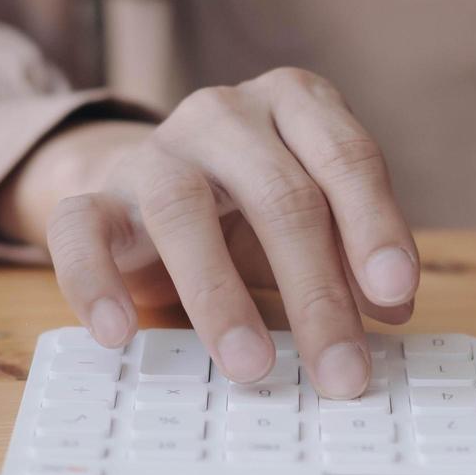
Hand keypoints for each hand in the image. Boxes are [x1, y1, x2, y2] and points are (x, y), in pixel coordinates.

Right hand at [0, 68, 418, 397]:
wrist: (148, 184)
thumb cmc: (252, 204)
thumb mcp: (315, 216)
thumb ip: (352, 252)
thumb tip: (391, 308)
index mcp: (295, 103)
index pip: (346, 158)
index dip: (374, 227)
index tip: (395, 295)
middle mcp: (225, 113)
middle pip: (278, 195)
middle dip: (316, 292)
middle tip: (341, 371)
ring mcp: (156, 151)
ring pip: (181, 210)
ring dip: (219, 296)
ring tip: (250, 366)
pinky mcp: (95, 194)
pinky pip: (80, 229)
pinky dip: (95, 281)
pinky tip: (117, 333)